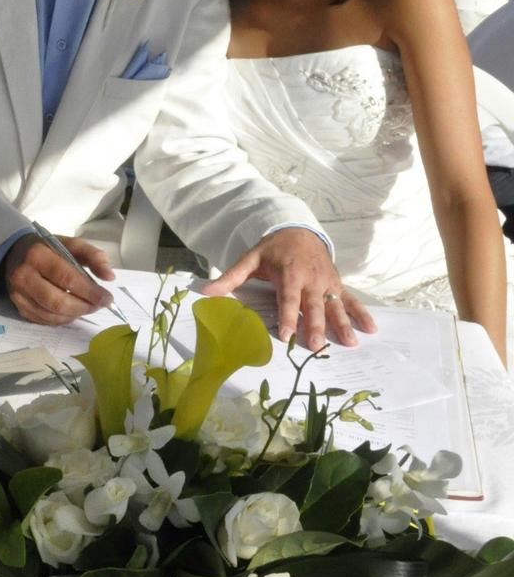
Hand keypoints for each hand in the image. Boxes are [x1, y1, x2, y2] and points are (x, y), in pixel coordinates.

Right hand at [2, 235, 112, 325]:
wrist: (14, 254)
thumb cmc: (47, 249)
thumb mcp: (70, 244)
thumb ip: (93, 256)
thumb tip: (109, 277)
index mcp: (37, 254)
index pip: (66, 277)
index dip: (89, 291)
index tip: (107, 298)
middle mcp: (23, 275)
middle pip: (57, 301)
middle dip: (83, 306)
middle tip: (99, 305)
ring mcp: (18, 294)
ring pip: (51, 314)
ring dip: (75, 314)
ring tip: (88, 307)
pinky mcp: (18, 307)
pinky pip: (45, 320)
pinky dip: (63, 319)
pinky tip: (73, 311)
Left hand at [201, 227, 375, 350]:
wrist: (299, 229)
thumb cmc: (273, 249)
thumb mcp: (250, 258)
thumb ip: (230, 278)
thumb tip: (206, 293)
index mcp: (289, 274)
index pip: (288, 298)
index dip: (286, 316)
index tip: (285, 334)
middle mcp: (311, 279)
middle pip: (313, 306)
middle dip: (314, 326)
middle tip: (316, 347)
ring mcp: (327, 283)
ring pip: (335, 305)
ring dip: (342, 324)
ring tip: (350, 343)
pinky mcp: (337, 284)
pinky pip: (350, 300)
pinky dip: (361, 314)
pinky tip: (371, 329)